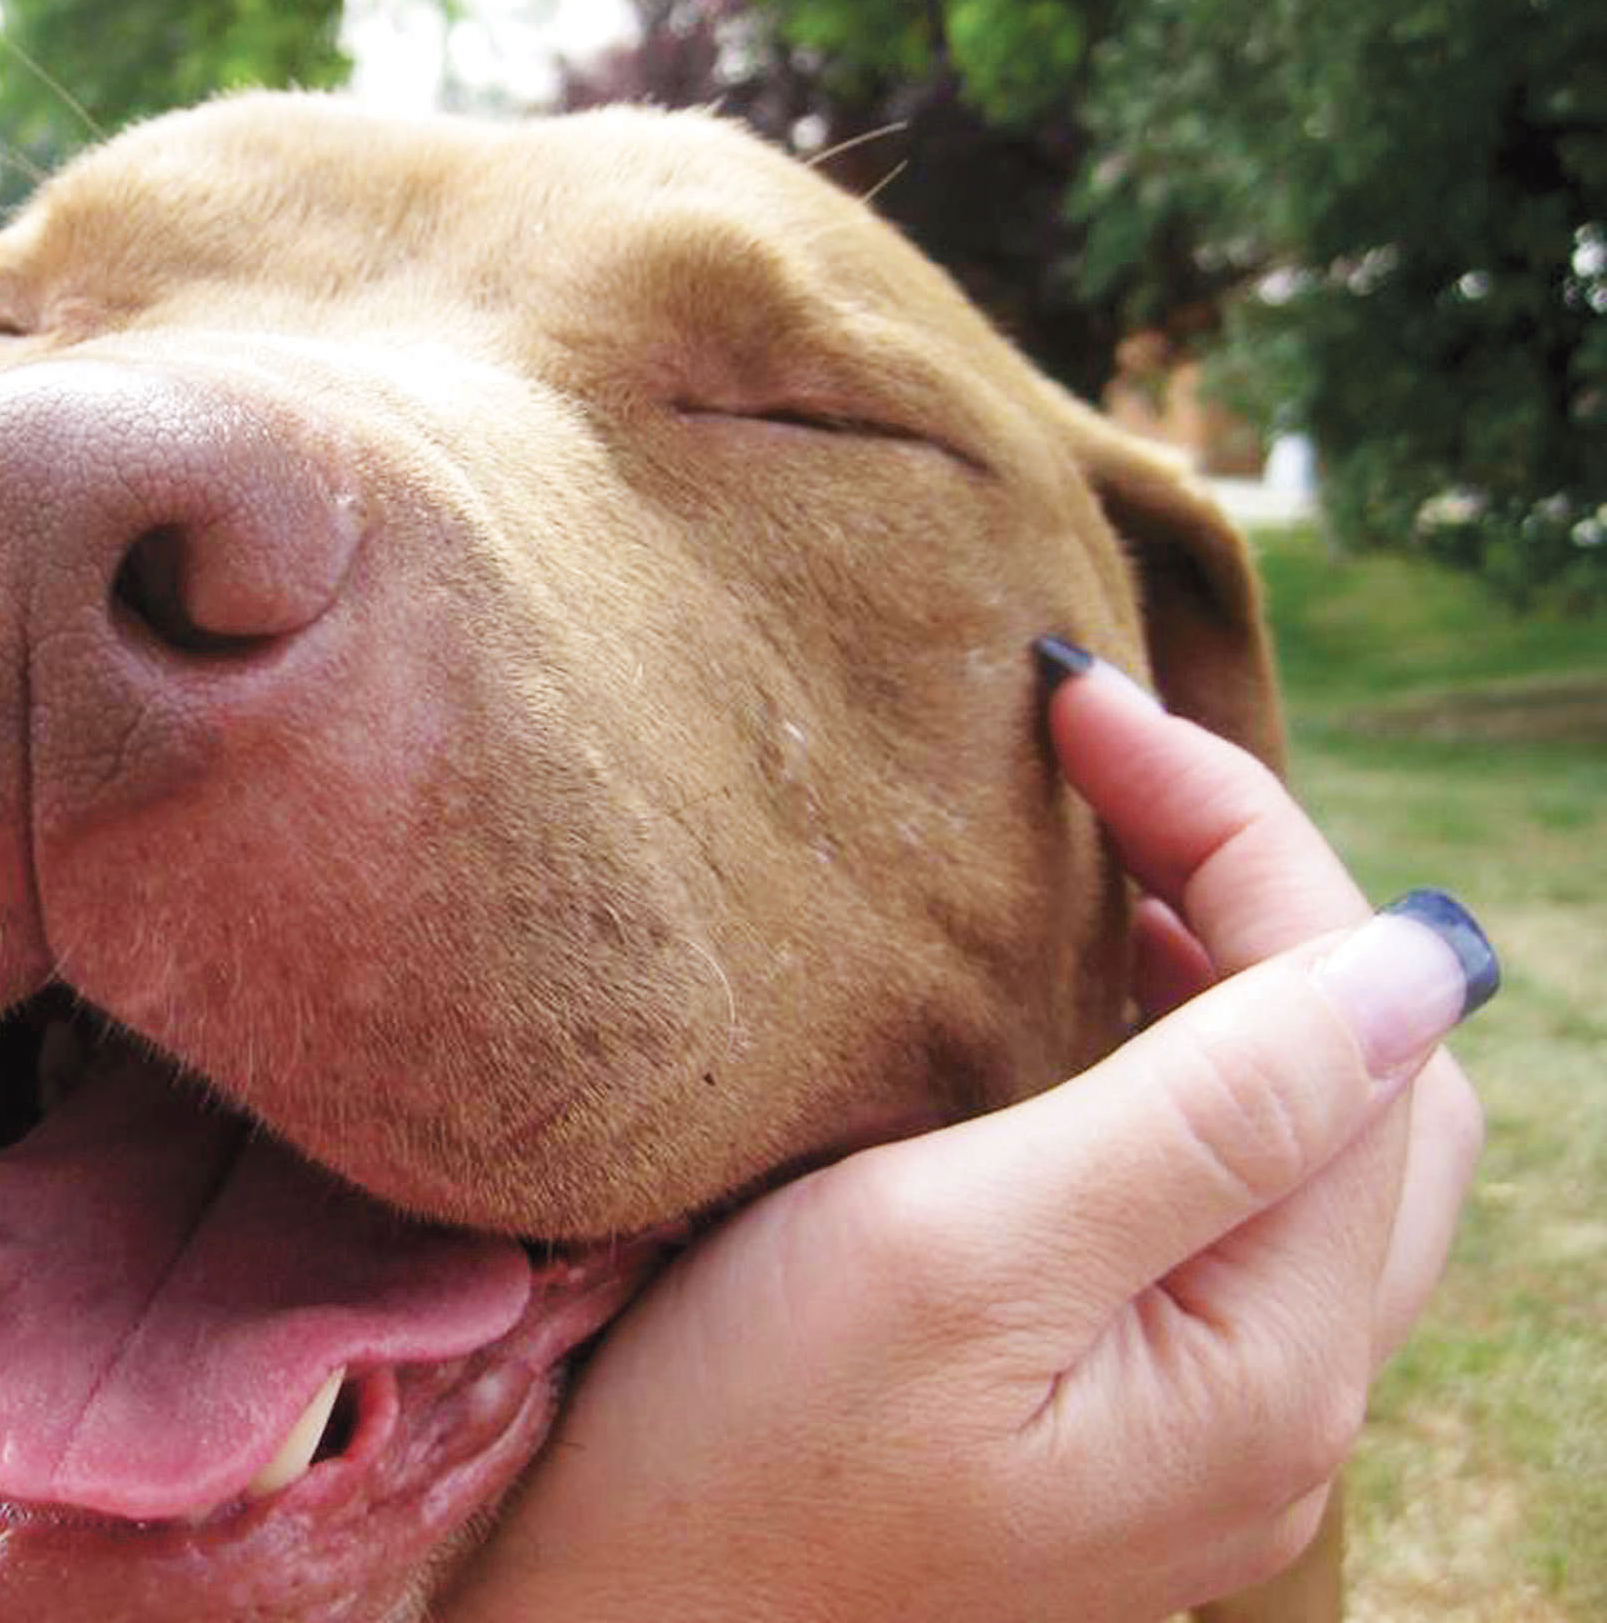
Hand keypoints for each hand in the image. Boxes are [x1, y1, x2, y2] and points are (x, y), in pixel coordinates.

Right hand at [445, 649, 1489, 1622]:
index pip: (1351, 1030)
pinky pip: (1214, 1212)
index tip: (1080, 704)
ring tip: (1099, 873)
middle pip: (1369, 1093)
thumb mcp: (956, 1258)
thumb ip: (1210, 1116)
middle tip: (1109, 781)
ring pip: (1299, 1151)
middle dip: (1269, 898)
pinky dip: (1179, 1077)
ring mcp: (1190, 1425)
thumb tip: (1425, 961)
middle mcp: (1272, 1408)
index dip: (1241, 832)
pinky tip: (1072, 1029)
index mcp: (1269, 1365)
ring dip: (1232, 985)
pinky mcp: (1103, 1422)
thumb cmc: (729, 1449)